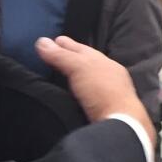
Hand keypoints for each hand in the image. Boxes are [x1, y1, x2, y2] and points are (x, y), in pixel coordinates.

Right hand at [36, 35, 155, 144]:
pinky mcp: (105, 108)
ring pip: (90, 77)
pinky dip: (80, 88)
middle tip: (57, 51)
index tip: (55, 39)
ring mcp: (109, 92)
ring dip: (77, 72)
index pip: (82, 50)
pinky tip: (74, 92)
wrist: (121, 122)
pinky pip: (89, 92)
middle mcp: (109, 74)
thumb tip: (41, 41)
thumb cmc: (101, 90)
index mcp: (105, 63)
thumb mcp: (79, 68)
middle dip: (73, 56)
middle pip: (88, 62)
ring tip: (63, 70)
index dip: (68, 44)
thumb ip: (61, 56)